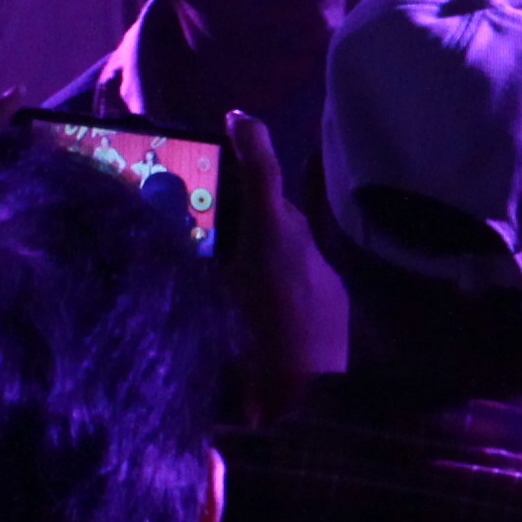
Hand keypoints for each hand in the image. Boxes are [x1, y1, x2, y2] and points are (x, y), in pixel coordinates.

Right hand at [214, 112, 344, 422]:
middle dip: (246, 205)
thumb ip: (202, 267)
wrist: (312, 404)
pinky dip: (280, 274)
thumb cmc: (251, 353)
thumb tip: (185, 245)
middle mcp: (302, 243)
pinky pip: (303, 270)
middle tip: (212, 213)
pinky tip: (260, 303)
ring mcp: (324, 269)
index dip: (249, 139)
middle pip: (273, 210)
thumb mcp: (211, 304)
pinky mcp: (336, 294)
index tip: (237, 117)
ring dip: (262, 245)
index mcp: (270, 237)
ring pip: (289, 241)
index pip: (261, 171)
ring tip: (230, 266)